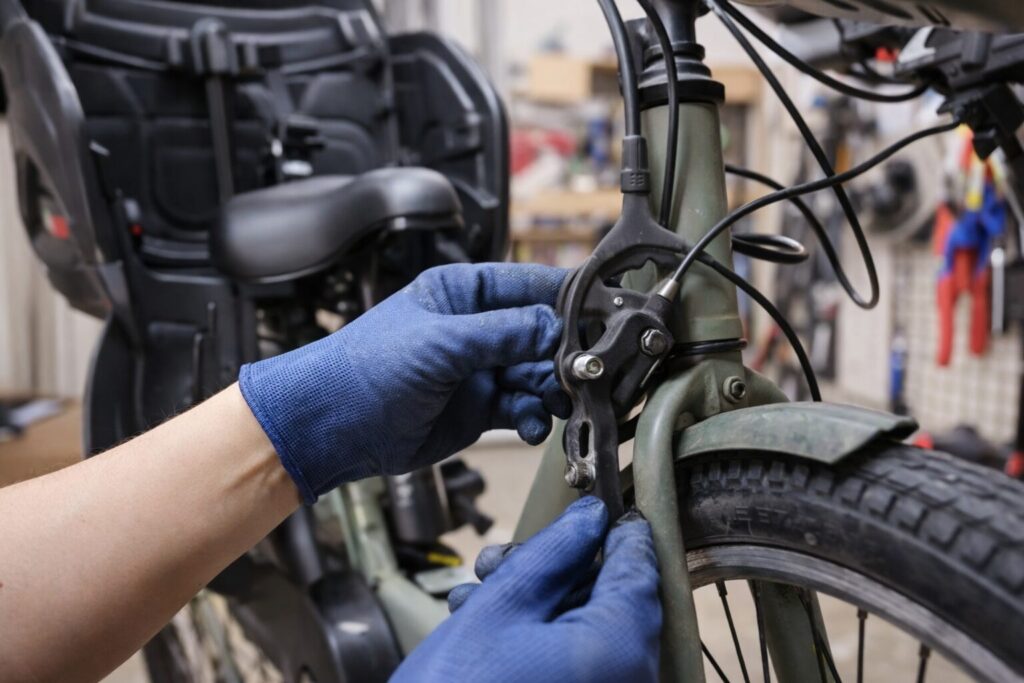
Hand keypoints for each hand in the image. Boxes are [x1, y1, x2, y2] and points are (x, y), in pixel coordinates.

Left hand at [239, 263, 569, 502]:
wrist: (333, 426)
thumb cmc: (367, 369)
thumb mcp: (441, 342)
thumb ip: (503, 333)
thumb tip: (556, 326)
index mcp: (462, 293)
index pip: (528, 285)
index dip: (565, 299)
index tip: (600, 313)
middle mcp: (476, 328)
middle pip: (542, 334)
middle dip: (564, 353)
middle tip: (582, 371)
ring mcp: (479, 369)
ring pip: (538, 374)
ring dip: (553, 389)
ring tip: (558, 402)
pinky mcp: (480, 408)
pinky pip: (523, 408)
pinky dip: (535, 416)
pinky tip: (533, 425)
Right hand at [391, 498, 661, 682]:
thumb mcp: (502, 608)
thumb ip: (554, 554)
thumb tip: (592, 519)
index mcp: (621, 648)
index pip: (640, 568)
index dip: (617, 529)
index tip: (597, 505)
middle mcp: (630, 681)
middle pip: (609, 600)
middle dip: (554, 572)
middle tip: (504, 560)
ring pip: (585, 632)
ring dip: (535, 606)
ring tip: (477, 596)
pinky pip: (575, 665)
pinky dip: (538, 643)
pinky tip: (483, 629)